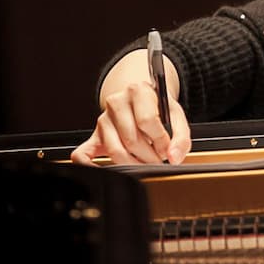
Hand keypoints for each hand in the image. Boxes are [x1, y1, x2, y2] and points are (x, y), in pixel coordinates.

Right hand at [71, 49, 190, 165]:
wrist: (140, 99)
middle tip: (159, 160)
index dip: (161, 141)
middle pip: (131, 139)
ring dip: (133, 164)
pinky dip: (90, 166)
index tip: (167, 149)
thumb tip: (175, 156)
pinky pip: (83, 153)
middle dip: (149, 157)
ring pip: (115, 150)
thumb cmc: (157, 108)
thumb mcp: (175, 115)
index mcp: (138, 91)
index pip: (147, 121)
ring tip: (146, 163)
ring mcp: (103, 119)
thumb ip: (180, 136)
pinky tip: (103, 172)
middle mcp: (116, 102)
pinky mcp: (94, 135)